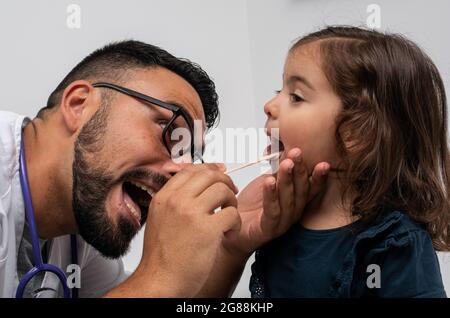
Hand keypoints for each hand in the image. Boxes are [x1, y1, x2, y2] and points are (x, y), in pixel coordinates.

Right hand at [135, 164, 240, 296]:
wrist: (159, 282)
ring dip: (232, 201)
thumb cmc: (161, 256)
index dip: (209, 169)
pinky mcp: (207, 230)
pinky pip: (232, 213)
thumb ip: (174, 201)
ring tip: (229, 216)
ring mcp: (191, 214)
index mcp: (164, 197)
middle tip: (231, 193)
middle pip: (209, 175)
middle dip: (225, 181)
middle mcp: (176, 201)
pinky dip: (236, 222)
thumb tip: (194, 186)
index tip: (220, 174)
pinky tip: (229, 232)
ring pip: (223, 190)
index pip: (190, 170)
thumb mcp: (160, 219)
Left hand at [224, 148, 329, 255]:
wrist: (232, 226)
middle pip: (301, 191)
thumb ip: (279, 171)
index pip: (311, 189)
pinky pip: (271, 211)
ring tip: (286, 163)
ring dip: (287, 180)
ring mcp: (281, 223)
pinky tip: (269, 182)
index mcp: (296, 202)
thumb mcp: (268, 183)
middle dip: (300, 170)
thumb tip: (286, 150)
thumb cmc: (251, 206)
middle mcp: (292, 213)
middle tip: (297, 152)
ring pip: (288, 200)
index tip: (325, 163)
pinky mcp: (266, 230)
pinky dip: (271, 196)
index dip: (319, 177)